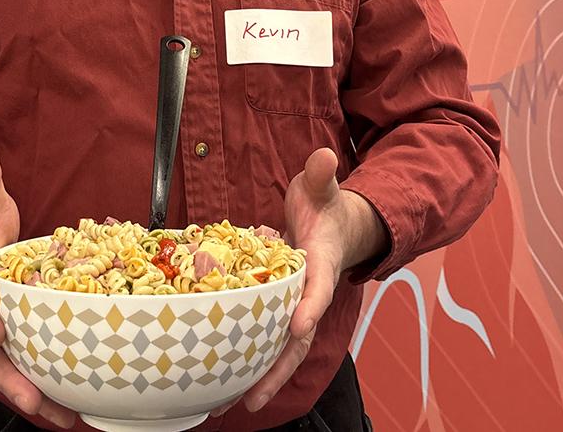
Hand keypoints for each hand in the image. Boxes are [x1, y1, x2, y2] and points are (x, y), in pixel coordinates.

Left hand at [242, 148, 387, 414]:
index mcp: (321, 263)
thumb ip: (321, 174)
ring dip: (260, 374)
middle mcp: (309, 291)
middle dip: (277, 368)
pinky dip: (250, 356)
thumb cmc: (325, 206)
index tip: (297, 326)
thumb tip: (325, 156)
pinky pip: (265, 335)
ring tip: (230, 405)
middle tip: (252, 398)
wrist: (337, 225)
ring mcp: (294, 302)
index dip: (308, 306)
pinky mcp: (278, 305)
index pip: (317, 288)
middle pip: (297, 338)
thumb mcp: (322, 187)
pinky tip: (225, 378)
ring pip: (280, 346)